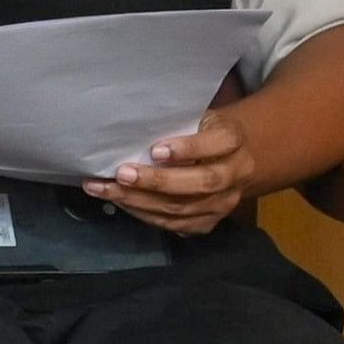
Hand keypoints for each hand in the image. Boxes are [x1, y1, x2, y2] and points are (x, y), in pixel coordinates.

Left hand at [90, 107, 256, 234]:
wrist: (230, 158)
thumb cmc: (199, 131)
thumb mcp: (194, 118)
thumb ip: (173, 124)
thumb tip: (128, 130)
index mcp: (234, 140)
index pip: (217, 143)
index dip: (188, 148)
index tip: (155, 150)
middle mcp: (236, 173)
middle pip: (202, 182)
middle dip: (158, 181)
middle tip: (122, 174)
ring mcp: (225, 201)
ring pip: (184, 208)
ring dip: (141, 201)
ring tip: (106, 190)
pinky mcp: (211, 221)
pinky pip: (177, 225)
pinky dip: (146, 215)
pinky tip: (122, 203)